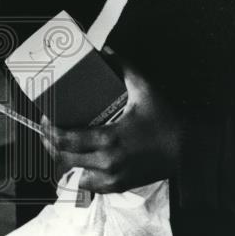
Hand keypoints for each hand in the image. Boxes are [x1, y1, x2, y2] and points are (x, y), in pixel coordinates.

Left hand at [41, 55, 184, 192]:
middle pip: (65, 157)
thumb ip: (124, 67)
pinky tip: (77, 161)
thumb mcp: (145, 89)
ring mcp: (114, 177)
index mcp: (110, 138)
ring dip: (63, 160)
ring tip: (57, 144)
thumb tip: (106, 49)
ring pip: (74, 174)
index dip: (49, 130)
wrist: (189, 149)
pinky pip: (90, 184)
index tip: (45, 118)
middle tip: (45, 129)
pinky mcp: (120, 185)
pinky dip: (80, 174)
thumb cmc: (165, 119)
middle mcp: (108, 162)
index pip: (67, 139)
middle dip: (50, 143)